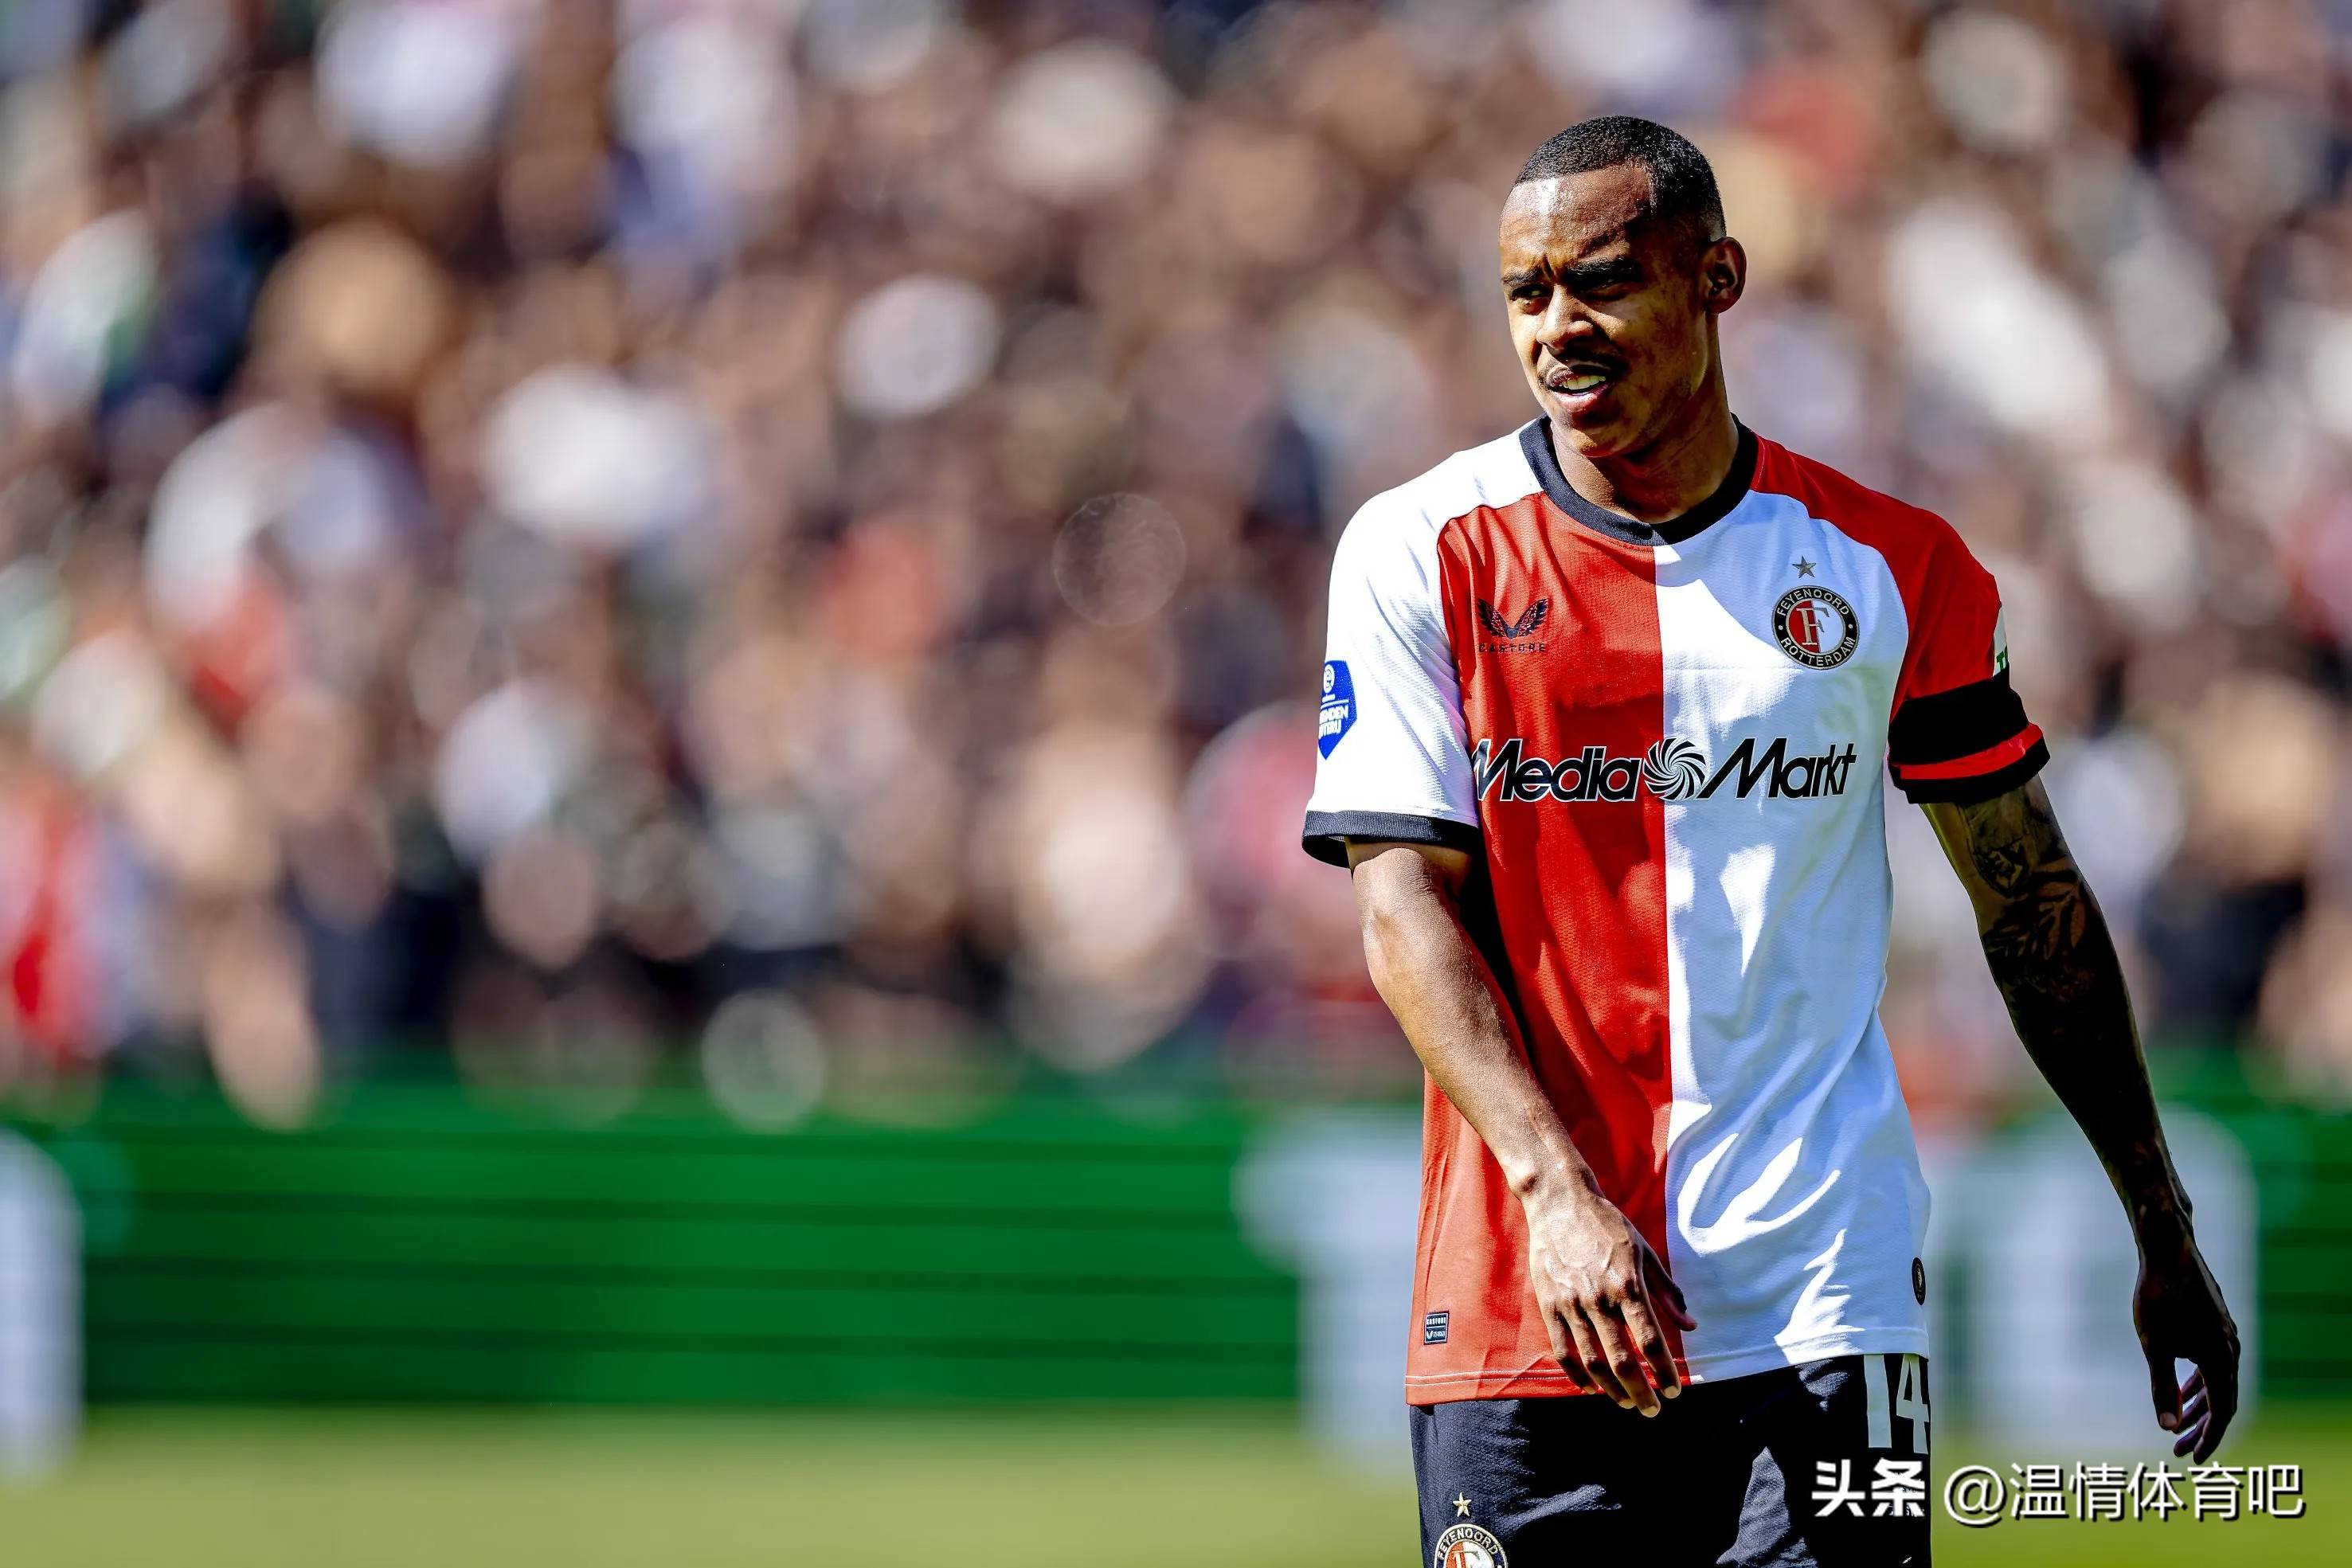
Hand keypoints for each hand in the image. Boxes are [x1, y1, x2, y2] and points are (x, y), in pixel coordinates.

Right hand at [1522, 1182, 1695, 1414]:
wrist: (1559, 1202)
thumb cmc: (1608, 1225)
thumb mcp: (1645, 1253)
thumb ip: (1667, 1292)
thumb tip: (1691, 1326)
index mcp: (1628, 1284)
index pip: (1650, 1341)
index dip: (1664, 1371)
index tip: (1674, 1390)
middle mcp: (1600, 1298)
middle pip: (1622, 1359)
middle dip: (1640, 1391)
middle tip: (1652, 1409)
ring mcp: (1571, 1303)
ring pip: (1592, 1360)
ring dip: (1611, 1389)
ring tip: (1626, 1402)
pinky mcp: (1549, 1304)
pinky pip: (1562, 1349)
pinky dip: (1576, 1374)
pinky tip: (1590, 1387)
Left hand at [2134, 1225, 2238, 1462]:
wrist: (2168, 1250)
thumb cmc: (2158, 1297)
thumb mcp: (2154, 1346)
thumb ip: (2162, 1387)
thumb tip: (2166, 1427)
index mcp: (2222, 1358)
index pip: (2222, 1410)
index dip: (2209, 1437)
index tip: (2194, 1459)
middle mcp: (2231, 1349)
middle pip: (2221, 1400)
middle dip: (2201, 1428)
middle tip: (2179, 1451)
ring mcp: (2225, 1336)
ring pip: (2216, 1382)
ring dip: (2198, 1407)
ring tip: (2176, 1428)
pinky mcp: (2214, 1325)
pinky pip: (2211, 1365)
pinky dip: (2198, 1383)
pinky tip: (2182, 1392)